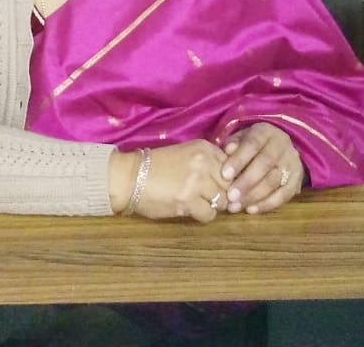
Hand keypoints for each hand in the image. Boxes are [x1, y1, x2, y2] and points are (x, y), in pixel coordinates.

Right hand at [113, 140, 230, 222]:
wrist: (130, 177)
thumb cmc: (157, 166)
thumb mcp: (186, 154)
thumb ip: (209, 163)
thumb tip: (232, 179)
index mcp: (204, 148)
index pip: (233, 165)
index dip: (230, 179)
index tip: (221, 186)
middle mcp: (204, 162)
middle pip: (231, 184)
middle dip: (224, 194)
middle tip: (210, 198)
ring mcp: (197, 182)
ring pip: (223, 201)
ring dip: (213, 205)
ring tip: (199, 203)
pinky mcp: (188, 201)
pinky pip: (209, 214)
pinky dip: (202, 215)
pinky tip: (191, 210)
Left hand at [220, 123, 302, 214]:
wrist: (279, 147)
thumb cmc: (252, 145)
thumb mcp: (241, 138)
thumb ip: (233, 144)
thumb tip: (227, 151)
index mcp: (266, 132)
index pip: (253, 144)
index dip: (239, 160)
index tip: (224, 175)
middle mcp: (282, 145)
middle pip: (265, 164)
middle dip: (246, 182)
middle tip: (230, 197)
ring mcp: (292, 163)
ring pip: (274, 181)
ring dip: (254, 196)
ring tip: (236, 206)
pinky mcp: (297, 180)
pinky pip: (284, 195)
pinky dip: (267, 204)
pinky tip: (251, 210)